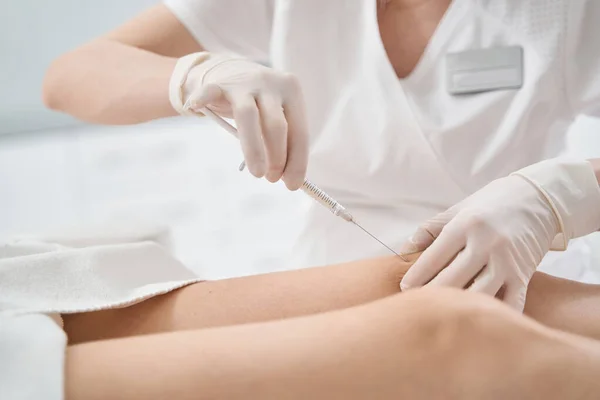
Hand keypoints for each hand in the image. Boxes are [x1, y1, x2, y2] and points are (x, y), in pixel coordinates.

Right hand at [171, 53, 308, 189]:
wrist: (231, 72)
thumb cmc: (259, 103)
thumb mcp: (277, 116)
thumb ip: (285, 141)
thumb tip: (290, 177)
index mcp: (292, 91)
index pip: (299, 131)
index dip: (297, 161)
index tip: (292, 184)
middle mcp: (270, 83)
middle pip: (276, 125)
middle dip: (277, 158)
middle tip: (272, 179)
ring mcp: (243, 82)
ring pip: (248, 116)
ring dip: (253, 149)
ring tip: (257, 173)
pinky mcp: (218, 83)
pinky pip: (209, 92)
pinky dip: (202, 99)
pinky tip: (194, 107)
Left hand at [399, 175, 558, 309]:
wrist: (538, 199)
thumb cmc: (490, 204)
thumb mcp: (457, 210)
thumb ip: (429, 230)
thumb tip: (403, 251)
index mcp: (465, 225)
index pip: (434, 257)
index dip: (416, 276)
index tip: (404, 288)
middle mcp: (486, 243)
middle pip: (452, 280)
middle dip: (431, 295)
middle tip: (419, 305)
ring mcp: (507, 261)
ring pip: (478, 295)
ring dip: (459, 307)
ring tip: (443, 314)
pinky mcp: (524, 275)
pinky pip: (510, 303)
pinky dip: (495, 315)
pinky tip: (478, 321)